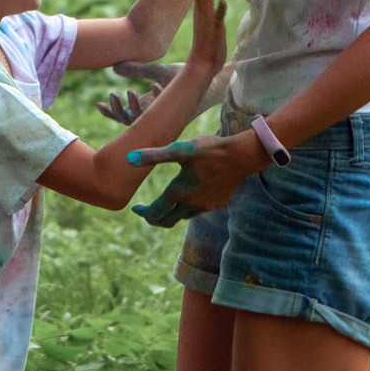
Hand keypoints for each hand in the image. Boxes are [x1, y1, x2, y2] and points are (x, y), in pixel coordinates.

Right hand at [95, 60, 177, 125]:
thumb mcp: (156, 71)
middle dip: (118, 112)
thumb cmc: (183, 76)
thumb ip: (137, 70)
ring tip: (131, 91)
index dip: (111, 113)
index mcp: (148, 106)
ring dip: (134, 107)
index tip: (98, 104)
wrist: (207, 77)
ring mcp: (165, 114)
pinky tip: (156, 85)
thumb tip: (115, 66)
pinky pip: (163, 112)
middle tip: (113, 96)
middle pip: (129, 122)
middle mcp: (155, 114)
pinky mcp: (178, 112)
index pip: (124, 116)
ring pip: (143, 120)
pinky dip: (156, 98)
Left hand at [126, 131, 262, 225]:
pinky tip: (189, 199)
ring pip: (183, 217)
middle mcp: (191, 204)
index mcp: (179, 192)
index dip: (143, 212)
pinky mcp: (218, 203)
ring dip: (171, 214)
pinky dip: (188, 209)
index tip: (135, 209)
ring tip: (167, 205)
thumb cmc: (210, 150)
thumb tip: (128, 159)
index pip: (155, 212)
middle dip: (154, 219)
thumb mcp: (180, 149)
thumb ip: (154, 155)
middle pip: (167, 221)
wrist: (241, 156)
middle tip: (146, 213)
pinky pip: (199, 211)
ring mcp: (206, 206)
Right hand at [183, 0, 226, 79]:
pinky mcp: (214, 32)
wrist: (202, 66)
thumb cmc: (208, 47)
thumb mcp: (210, 25)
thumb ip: (211, 13)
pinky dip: (219, 11)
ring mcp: (207, 22)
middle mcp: (202, 13)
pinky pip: (217, 20)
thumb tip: (214, 5)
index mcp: (202, 11)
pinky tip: (222, 1)